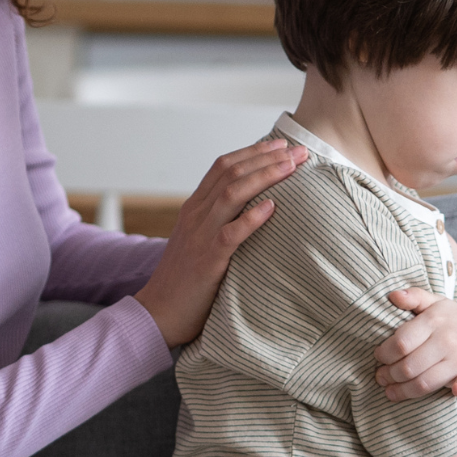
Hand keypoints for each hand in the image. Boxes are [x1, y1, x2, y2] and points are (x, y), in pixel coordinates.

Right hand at [131, 138, 309, 346]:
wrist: (158, 312)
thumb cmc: (185, 279)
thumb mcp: (198, 240)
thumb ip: (218, 221)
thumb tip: (252, 208)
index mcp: (194, 207)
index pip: (223, 166)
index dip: (253, 151)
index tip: (281, 145)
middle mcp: (195, 215)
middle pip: (231, 173)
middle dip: (267, 158)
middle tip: (299, 151)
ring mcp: (200, 235)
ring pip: (231, 194)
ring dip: (264, 177)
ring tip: (291, 168)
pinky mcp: (207, 260)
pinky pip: (230, 233)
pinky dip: (252, 217)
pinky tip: (272, 207)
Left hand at [376, 287, 456, 401]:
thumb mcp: (437, 303)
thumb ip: (414, 297)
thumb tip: (392, 295)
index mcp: (434, 320)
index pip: (400, 343)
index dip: (383, 354)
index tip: (378, 359)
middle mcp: (447, 340)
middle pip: (408, 366)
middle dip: (389, 376)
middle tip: (381, 378)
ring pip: (425, 382)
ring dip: (403, 391)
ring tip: (391, 392)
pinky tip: (452, 392)